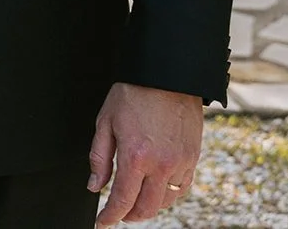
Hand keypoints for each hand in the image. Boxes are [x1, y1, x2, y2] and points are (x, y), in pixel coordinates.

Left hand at [89, 82, 202, 224]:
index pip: (122, 200)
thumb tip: (94, 186)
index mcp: (135, 157)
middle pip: (146, 208)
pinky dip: (169, 194)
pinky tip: (158, 190)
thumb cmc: (133, 94)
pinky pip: (183, 188)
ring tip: (136, 200)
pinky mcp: (193, 157)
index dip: (110, 216)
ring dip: (149, 206)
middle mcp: (160, 165)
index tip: (102, 222)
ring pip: (166, 201)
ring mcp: (180, 163)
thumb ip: (99, 158)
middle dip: (129, 216)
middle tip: (118, 213)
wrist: (166, 75)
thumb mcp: (105, 122)